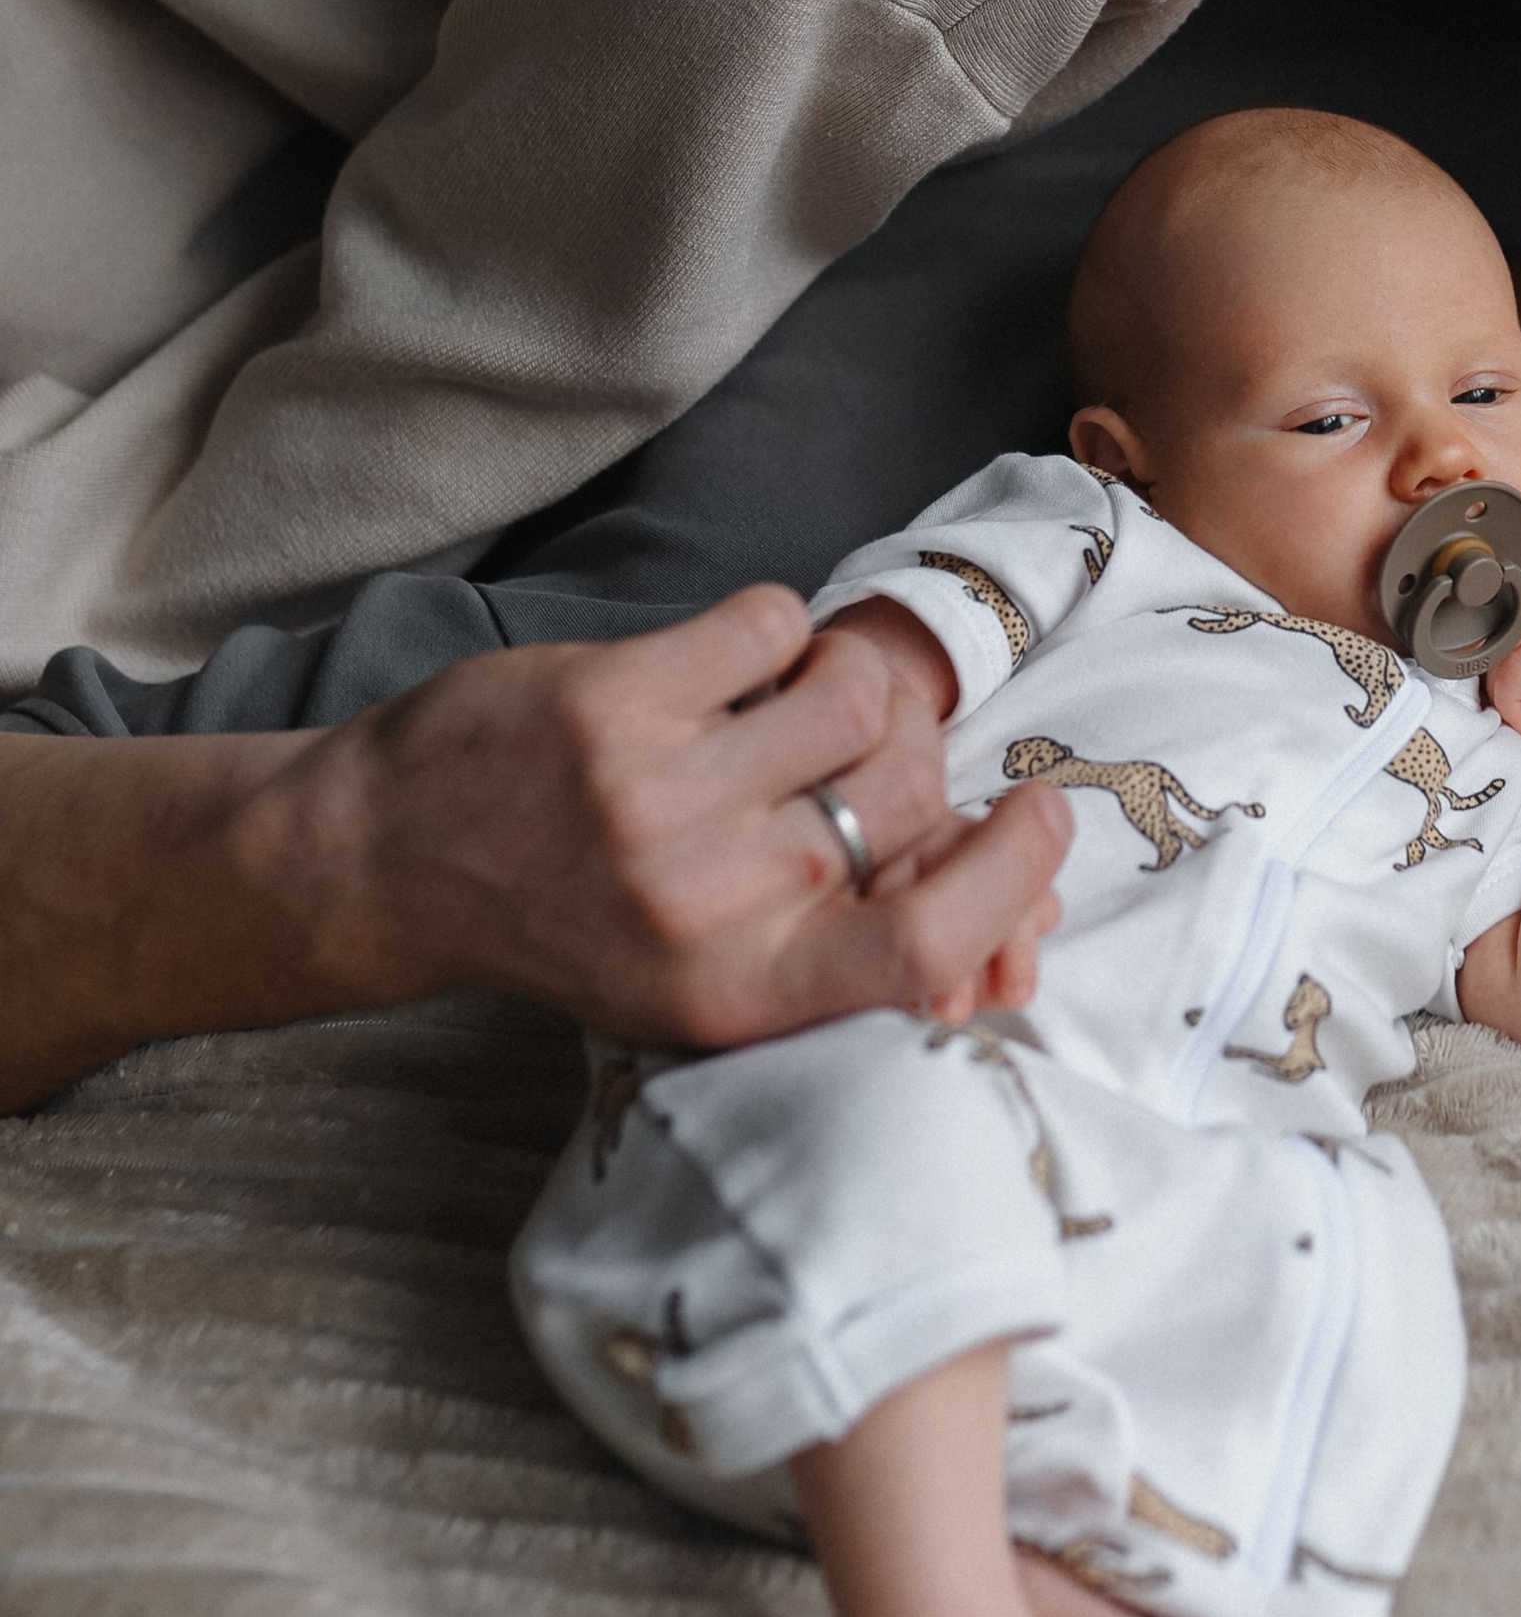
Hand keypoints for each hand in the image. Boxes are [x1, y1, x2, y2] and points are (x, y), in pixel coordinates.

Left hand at [265, 583, 1071, 1051]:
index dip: (1014, 876)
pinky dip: (764, 627)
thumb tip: (1028, 911)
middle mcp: (703, 907)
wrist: (385, 861)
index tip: (1040, 816)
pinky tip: (712, 667)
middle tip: (834, 755)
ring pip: (855, 692)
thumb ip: (850, 943)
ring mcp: (656, 800)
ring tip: (772, 704)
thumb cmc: (572, 918)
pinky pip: (774, 622)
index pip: (930, 947)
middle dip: (899, 754)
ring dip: (835, 679)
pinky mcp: (615, 701)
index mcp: (740, 994)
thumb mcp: (707, 978)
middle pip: (907, 792)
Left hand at [1482, 614, 1520, 755]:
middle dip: (1496, 689)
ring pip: (1500, 652)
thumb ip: (1503, 685)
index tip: (1510, 717)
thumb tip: (1461, 677)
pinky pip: (1517, 662)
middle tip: (1520, 724)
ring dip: (1505, 696)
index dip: (1488, 680)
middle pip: (1493, 645)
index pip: (1492, 643)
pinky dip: (1513, 698)